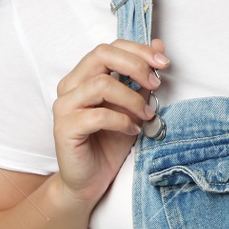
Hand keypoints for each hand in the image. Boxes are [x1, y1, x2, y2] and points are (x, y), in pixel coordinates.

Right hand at [51, 37, 168, 206]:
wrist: (90, 181)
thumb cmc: (110, 143)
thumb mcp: (134, 107)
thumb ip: (142, 79)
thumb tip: (159, 46)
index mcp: (84, 76)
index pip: (109, 48)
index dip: (138, 51)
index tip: (163, 64)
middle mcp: (70, 86)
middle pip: (101, 55)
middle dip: (135, 65)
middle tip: (156, 83)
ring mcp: (64, 106)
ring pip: (101, 84)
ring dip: (132, 98)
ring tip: (146, 114)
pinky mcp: (65, 128)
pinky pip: (97, 115)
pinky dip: (121, 121)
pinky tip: (132, 130)